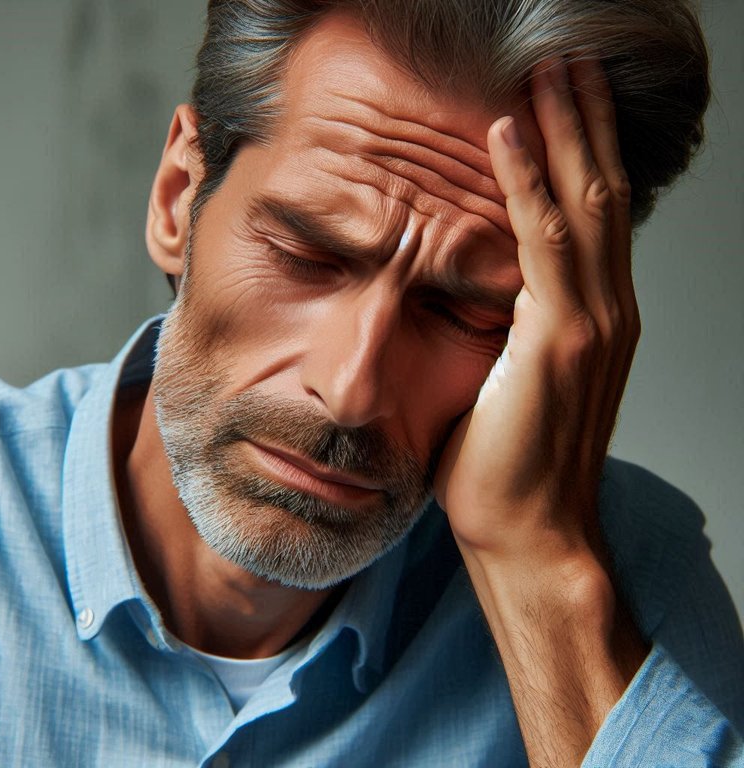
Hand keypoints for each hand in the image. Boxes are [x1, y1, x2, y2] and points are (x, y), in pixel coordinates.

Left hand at [435, 58, 638, 569]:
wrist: (527, 529)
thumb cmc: (508, 463)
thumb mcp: (509, 383)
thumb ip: (504, 331)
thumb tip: (470, 296)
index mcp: (593, 319)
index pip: (593, 218)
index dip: (583, 156)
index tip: (563, 107)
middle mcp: (606, 311)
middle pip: (601, 193)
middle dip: (585, 123)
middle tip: (568, 63)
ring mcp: (590, 323)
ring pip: (583, 203)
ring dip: (564, 132)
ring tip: (548, 72)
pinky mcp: (558, 340)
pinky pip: (543, 242)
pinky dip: (527, 184)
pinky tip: (504, 135)